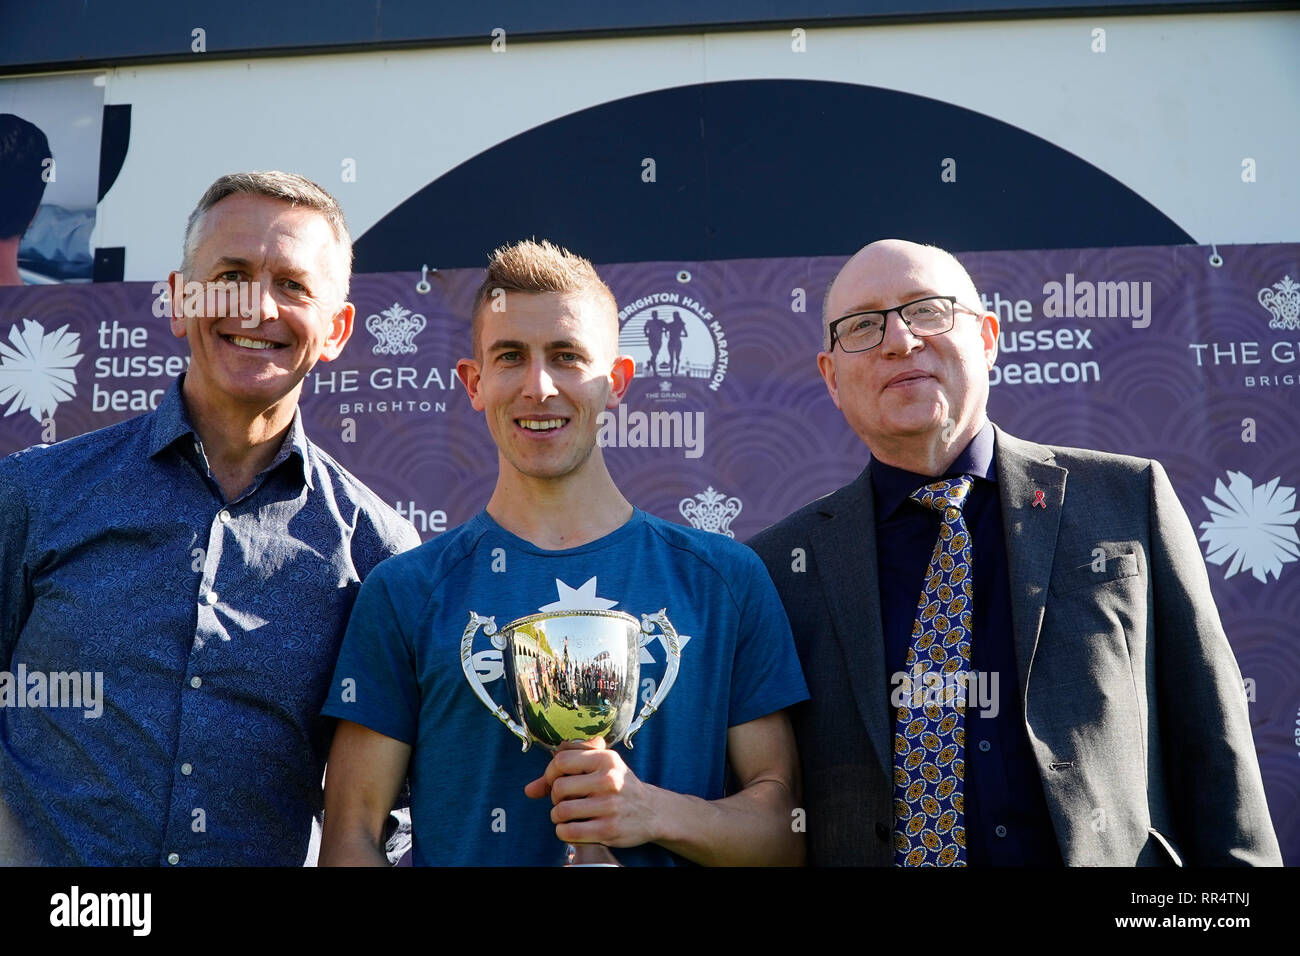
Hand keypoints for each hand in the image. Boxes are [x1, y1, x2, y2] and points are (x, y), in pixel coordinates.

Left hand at [523, 738, 661, 848]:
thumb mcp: (600, 766)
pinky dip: (564, 832)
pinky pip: (568, 832)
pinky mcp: (608, 830)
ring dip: (558, 816)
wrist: (652, 811)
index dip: (549, 773)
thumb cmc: (618, 786)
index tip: (554, 781)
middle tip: (566, 800)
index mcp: (606, 759)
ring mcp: (609, 806)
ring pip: (560, 811)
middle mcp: (609, 780)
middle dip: (555, 797)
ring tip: (569, 815)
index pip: (560, 761)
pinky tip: (573, 827)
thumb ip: (565, 769)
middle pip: (558, 788)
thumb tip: (529, 790)